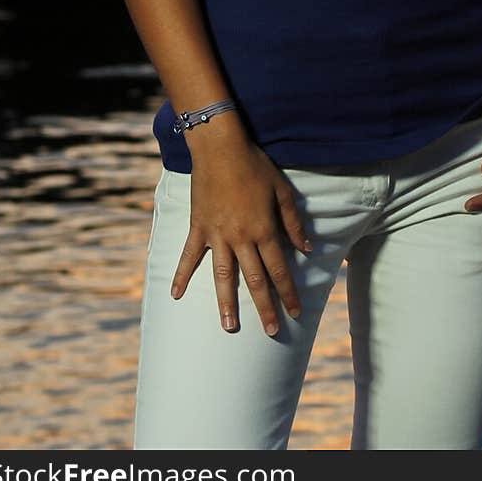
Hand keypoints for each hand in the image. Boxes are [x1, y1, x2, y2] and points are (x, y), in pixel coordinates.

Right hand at [169, 132, 312, 335]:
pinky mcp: (198, 228)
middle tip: (271, 332)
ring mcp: (217, 235)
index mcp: (263, 229)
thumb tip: (306, 248)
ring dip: (226, 303)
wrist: (220, 148)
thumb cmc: (254, 165)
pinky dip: (181, 275)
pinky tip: (175, 295)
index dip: (288, 293)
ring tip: (229, 327)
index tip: (295, 313)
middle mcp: (241, 238)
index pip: (279, 269)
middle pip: (254, 280)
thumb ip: (293, 221)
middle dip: (264, 307)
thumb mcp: (281, 190)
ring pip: (222, 276)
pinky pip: (189, 256)